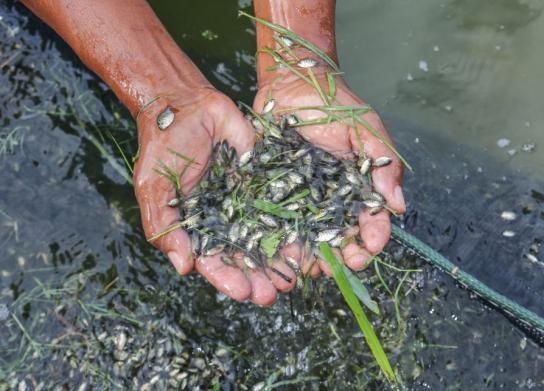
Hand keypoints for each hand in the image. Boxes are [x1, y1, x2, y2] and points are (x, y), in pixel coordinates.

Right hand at [134, 88, 295, 304]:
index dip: (227, 279)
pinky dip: (295, 224)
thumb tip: (183, 267)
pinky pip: (283, 205)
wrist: (185, 106)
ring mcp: (247, 202)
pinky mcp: (266, 182)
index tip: (242, 293)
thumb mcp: (154, 188)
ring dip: (279, 260)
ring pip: (268, 237)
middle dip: (258, 278)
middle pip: (245, 257)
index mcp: (198, 228)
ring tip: (294, 278)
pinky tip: (307, 241)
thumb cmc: (163, 148)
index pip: (213, 262)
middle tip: (273, 294)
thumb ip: (165, 227)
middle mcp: (226, 220)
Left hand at [253, 70, 405, 276]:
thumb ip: (383, 166)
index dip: (371, 241)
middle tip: (332, 270)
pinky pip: (277, 219)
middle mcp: (332, 199)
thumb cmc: (336, 105)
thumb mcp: (367, 130)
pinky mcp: (275, 191)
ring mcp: (302, 197)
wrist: (294, 83)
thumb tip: (398, 207)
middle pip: (338, 237)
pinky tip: (276, 253)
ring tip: (303, 270)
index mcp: (358, 187)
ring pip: (308, 235)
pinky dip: (277, 239)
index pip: (370, 222)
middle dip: (337, 258)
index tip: (366, 252)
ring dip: (307, 256)